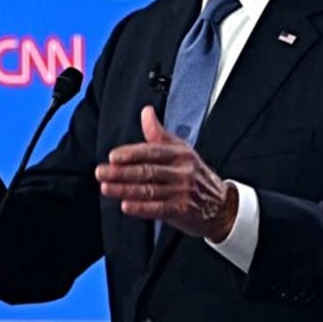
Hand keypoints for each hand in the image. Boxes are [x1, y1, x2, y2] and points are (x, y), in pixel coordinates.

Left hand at [95, 105, 237, 240]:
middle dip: (121, 172)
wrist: (222, 205)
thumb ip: (159, 133)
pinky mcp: (183, 211)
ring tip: (106, 188)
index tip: (112, 157)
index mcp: (180, 153)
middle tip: (100, 173)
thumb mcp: (181, 149)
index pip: (152, 152)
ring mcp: (183, 191)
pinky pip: (158, 209)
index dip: (131, 154)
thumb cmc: (196, 174)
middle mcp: (182, 171)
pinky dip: (141, 208)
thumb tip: (146, 111)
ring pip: (149, 190)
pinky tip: (126, 206)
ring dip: (125, 190)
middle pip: (147, 171)